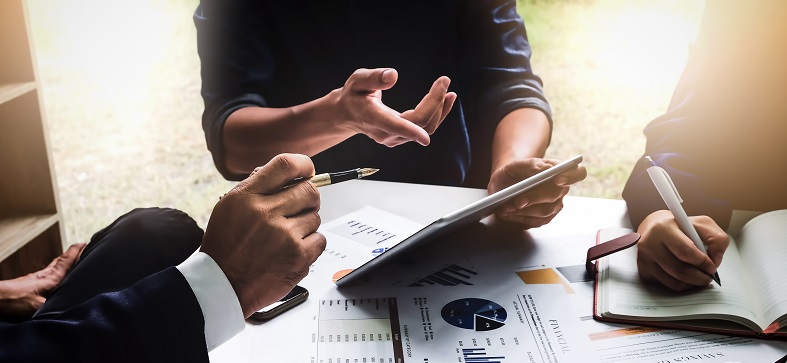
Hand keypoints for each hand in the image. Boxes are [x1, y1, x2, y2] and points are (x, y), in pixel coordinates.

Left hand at [0, 242, 85, 320]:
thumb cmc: (16, 301)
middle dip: (73, 253)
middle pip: (61, 260)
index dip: (77, 251)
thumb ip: (55, 305)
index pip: (67, 260)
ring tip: (72, 260)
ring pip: (54, 266)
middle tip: (82, 248)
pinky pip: (48, 272)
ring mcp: (36, 278)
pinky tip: (54, 277)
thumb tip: (69, 308)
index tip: (85, 243)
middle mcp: (45, 275)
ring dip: (64, 261)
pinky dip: (55, 269)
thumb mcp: (39, 306)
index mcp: (52, 278)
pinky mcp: (29, 283)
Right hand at [201, 153, 325, 316]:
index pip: (285, 165)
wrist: (222, 285)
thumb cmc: (226, 247)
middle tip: (299, 209)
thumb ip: (257, 187)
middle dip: (308, 198)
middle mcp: (266, 213)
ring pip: (315, 217)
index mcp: (247, 197)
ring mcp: (284, 235)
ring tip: (285, 237)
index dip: (303, 165)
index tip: (307, 171)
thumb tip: (287, 174)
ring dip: (305, 225)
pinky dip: (310, 245)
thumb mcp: (229, 207)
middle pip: (309, 190)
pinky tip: (291, 250)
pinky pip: (320, 239)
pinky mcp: (298, 257)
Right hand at [333, 68, 455, 146]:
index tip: (425, 137)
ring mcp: (394, 138)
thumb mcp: (358, 80)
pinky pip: (425, 128)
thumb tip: (393, 75)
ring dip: (440, 109)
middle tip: (444, 81)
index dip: (411, 132)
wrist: (348, 114)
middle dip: (435, 103)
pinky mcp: (402, 138)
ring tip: (449, 91)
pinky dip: (437, 114)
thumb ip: (374, 77)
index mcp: (374, 117)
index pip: (395, 126)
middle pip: (418, 124)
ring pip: (425, 128)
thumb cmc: (353, 95)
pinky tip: (445, 100)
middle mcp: (385, 133)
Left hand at [488, 158, 586, 228]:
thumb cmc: (513, 172)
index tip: (557, 179)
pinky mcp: (545, 218)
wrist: (505, 184)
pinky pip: (536, 221)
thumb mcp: (516, 164)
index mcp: (559, 171)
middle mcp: (561, 189)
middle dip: (535, 197)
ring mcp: (555, 205)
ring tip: (507, 207)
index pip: (578, 173)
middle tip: (518, 200)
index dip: (571, 177)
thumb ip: (530, 164)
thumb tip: (543, 170)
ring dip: (525, 210)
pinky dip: (521, 218)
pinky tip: (509, 213)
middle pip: (556, 194)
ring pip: (546, 211)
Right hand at [636, 210, 728, 290]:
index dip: (702, 262)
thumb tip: (715, 261)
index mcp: (664, 228)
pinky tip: (686, 278)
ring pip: (673, 281)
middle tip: (708, 277)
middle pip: (679, 270)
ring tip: (700, 278)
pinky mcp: (643, 270)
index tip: (712, 267)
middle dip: (700, 277)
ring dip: (692, 284)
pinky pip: (666, 285)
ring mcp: (644, 258)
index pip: (685, 250)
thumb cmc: (681, 226)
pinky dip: (681, 285)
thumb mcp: (703, 224)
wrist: (654, 227)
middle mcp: (650, 243)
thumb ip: (717, 239)